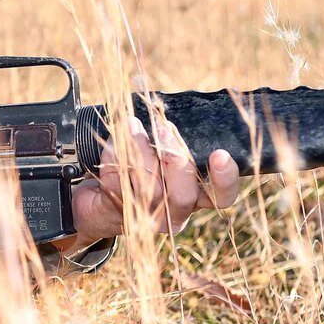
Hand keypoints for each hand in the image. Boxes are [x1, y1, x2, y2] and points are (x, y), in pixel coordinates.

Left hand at [70, 116, 240, 242]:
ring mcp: (148, 218)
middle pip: (184, 195)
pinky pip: (119, 185)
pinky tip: (113, 141)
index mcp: (196, 197)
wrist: (98, 198)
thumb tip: (174, 105)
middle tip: (163, 128)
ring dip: (140, 150)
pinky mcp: (120, 215)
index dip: (225, 178)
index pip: (221, 196)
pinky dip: (115, 157)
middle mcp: (176, 213)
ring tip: (132, 125)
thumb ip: (174, 139)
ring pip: (150, 189)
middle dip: (174, 157)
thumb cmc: (140, 168)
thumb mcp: (162, 154)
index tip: (220, 154)